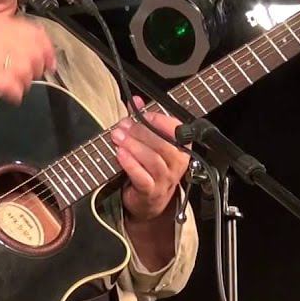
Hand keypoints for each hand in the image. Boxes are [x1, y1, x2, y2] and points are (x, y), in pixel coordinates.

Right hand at [0, 17, 56, 103]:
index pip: (35, 33)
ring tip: (19, 86)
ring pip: (24, 68)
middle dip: (38, 68)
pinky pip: (9, 83)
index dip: (47, 49)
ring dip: (26, 81)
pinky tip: (12, 95)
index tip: (51, 62)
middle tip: (33, 77)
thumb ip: (14, 38)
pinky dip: (15, 92)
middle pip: (33, 52)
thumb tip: (41, 48)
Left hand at [111, 96, 189, 220]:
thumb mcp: (149, 141)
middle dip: (142, 132)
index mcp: (181, 147)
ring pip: (153, 160)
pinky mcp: (150, 192)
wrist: (148, 200)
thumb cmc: (149, 166)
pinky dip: (130, 164)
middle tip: (123, 125)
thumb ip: (143, 120)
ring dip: (133, 146)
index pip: (177, 130)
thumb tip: (136, 100)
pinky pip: (142, 177)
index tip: (144, 113)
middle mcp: (177, 164)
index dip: (160, 120)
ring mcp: (165, 179)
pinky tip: (120, 154)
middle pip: (164, 145)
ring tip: (118, 137)